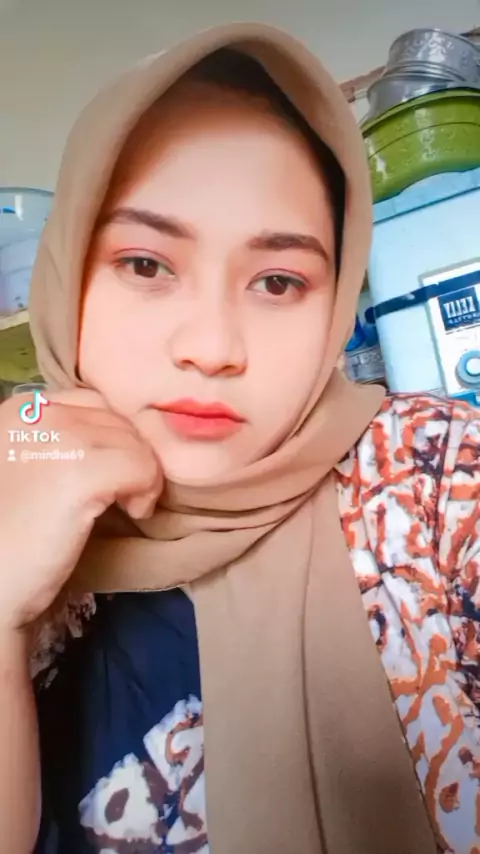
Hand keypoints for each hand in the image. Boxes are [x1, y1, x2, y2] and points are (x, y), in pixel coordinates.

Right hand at [0, 388, 162, 629]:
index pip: (93, 402)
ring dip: (141, 476)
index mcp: (20, 410)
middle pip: (118, 420)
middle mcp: (39, 412)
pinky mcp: (84, 472)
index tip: (108, 475)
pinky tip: (132, 514)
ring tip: (124, 507)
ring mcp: (62, 438)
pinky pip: (143, 468)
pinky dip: (147, 492)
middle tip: (122, 495)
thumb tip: (120, 438)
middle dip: (129, 456)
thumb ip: (60, 443)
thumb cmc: (8, 536)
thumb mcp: (29, 468)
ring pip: (136, 443)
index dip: (111, 438)